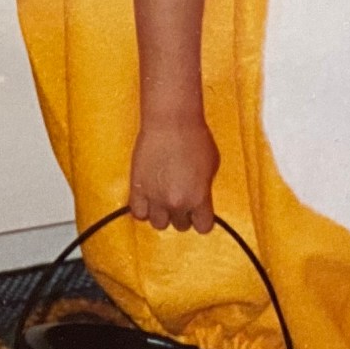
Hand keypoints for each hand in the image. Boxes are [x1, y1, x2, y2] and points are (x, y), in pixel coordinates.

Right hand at [129, 114, 218, 232]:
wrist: (171, 121)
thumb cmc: (195, 137)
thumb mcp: (212, 166)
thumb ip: (205, 188)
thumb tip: (199, 196)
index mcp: (199, 198)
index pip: (203, 227)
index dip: (202, 219)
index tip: (200, 212)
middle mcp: (177, 203)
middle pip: (180, 226)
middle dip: (182, 214)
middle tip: (180, 198)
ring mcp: (155, 197)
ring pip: (158, 224)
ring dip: (162, 214)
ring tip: (163, 199)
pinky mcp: (137, 188)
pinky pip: (138, 213)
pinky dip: (143, 209)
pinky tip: (148, 198)